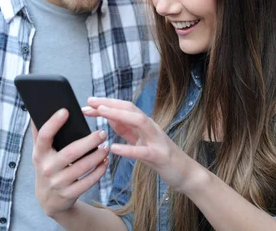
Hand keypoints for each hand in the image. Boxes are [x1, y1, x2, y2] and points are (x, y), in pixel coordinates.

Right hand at [32, 108, 108, 216]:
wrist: (49, 200)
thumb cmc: (48, 167)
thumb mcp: (40, 153)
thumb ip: (40, 133)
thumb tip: (36, 111)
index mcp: (39, 154)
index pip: (44, 136)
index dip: (54, 123)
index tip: (66, 111)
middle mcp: (47, 168)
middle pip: (71, 153)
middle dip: (89, 142)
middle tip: (102, 133)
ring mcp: (58, 183)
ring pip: (82, 167)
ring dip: (97, 156)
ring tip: (106, 147)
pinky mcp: (69, 194)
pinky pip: (88, 181)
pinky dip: (99, 171)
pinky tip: (105, 162)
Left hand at [83, 98, 197, 192]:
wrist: (185, 173)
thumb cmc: (161, 157)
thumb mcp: (140, 141)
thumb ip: (126, 129)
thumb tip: (109, 116)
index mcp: (145, 124)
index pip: (125, 107)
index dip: (107, 102)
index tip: (89, 101)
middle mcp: (151, 127)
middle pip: (130, 108)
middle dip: (110, 103)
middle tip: (90, 102)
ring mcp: (157, 140)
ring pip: (138, 121)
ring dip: (119, 115)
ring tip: (101, 113)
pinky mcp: (160, 156)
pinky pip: (143, 151)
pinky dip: (128, 149)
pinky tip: (114, 148)